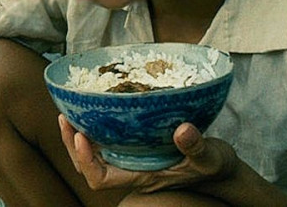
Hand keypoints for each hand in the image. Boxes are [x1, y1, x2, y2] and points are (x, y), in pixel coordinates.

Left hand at [60, 116, 238, 193]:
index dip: (86, 161)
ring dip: (78, 135)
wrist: (222, 173)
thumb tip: (183, 130)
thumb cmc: (214, 168)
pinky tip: (95, 106)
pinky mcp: (137, 146)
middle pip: (89, 166)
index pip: (100, 179)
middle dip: (71, 145)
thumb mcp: (211, 158)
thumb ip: (197, 146)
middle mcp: (131, 169)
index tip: (81, 136)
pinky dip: (96, 126)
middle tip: (64, 117)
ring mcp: (132, 159)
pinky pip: (108, 140)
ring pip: (95, 153)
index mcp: (141, 177)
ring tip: (68, 111)